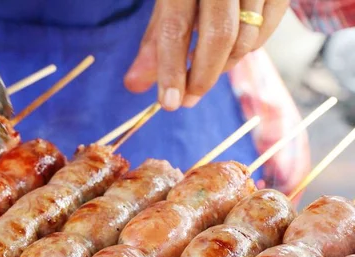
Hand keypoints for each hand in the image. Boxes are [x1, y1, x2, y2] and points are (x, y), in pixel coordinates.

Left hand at [124, 0, 288, 110]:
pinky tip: (228, 52)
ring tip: (203, 73)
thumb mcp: (169, 2)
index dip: (171, 70)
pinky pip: (265, 32)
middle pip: (219, 36)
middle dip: (202, 77)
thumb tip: (134, 85)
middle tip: (188, 100)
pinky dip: (245, 51)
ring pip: (245, 39)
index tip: (169, 103)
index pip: (175, 28)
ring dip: (223, 67)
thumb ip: (154, 42)